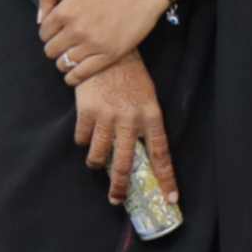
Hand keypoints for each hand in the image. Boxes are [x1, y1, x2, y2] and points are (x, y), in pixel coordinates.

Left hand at [36, 0, 168, 84]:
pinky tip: (73, 75)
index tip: (59, 31)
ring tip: (72, 56)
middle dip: (56, 46)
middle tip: (66, 42)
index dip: (49, 32)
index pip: (44, 33)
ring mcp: (93, 44)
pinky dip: (73, 77)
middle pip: (51, 50)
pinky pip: (82, 74)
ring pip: (64, 63)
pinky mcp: (110, 54)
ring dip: (64, 61)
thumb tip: (40, 19)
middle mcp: (76, 30)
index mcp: (65, 11)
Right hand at [70, 50, 174, 213]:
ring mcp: (107, 117)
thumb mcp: (147, 99)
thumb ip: (144, 125)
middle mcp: (131, 120)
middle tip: (117, 199)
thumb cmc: (130, 77)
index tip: (170, 199)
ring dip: (96, 163)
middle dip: (120, 186)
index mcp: (152, 116)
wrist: (107, 51)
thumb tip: (136, 154)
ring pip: (98, 155)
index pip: (162, 154)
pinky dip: (82, 141)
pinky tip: (86, 133)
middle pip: (125, 163)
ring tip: (96, 162)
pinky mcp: (86, 112)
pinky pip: (81, 139)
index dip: (166, 178)